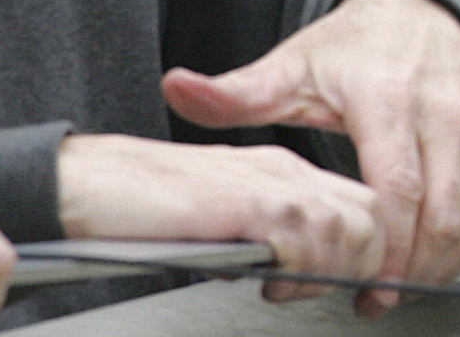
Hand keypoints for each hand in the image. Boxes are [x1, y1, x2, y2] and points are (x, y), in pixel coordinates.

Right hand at [57, 131, 382, 306]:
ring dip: (331, 271)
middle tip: (314, 289)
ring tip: (286, 287)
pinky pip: (308, 237)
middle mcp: (282, 170)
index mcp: (279, 170)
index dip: (364, 255)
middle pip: (369, 217)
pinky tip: (267, 280)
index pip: (360, 207)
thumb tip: (297, 271)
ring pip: (351, 229)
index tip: (345, 289)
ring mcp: (267, 183)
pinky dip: (302, 268)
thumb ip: (265, 234)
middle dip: (359, 265)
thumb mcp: (223, 217)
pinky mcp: (246, 202)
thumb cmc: (142, 205)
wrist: (90, 183)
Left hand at [159, 0, 459, 313]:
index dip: (386, 244)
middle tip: (375, 298)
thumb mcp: (293, 64)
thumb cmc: (357, 45)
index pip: (397, 186)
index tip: (364, 283)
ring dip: (442, 266)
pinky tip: (431, 263)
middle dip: (414, 270)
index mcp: (386, 98)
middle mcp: (439, 115)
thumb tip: (176, 89)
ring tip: (398, 288)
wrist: (422, 8)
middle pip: (444, 214)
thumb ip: (236, 92)